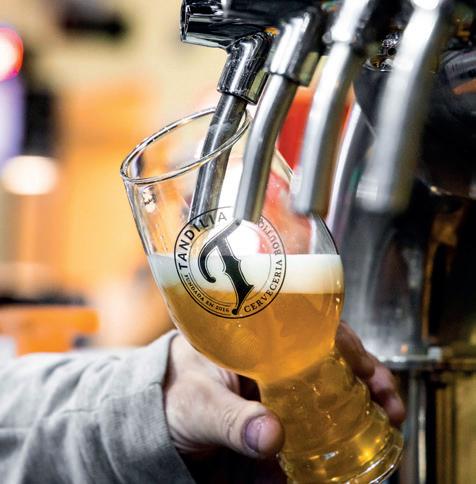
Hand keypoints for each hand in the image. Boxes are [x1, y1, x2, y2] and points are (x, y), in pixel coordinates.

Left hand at [164, 323, 404, 478]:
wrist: (151, 424)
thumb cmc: (169, 395)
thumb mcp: (195, 403)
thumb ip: (230, 419)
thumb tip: (272, 436)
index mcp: (260, 346)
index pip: (313, 334)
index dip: (349, 348)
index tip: (371, 369)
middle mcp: (277, 368)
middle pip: (334, 365)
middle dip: (369, 379)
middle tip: (390, 401)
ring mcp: (281, 401)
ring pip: (331, 398)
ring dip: (364, 410)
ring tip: (388, 424)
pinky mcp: (277, 432)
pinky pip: (314, 435)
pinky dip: (339, 445)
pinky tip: (357, 456)